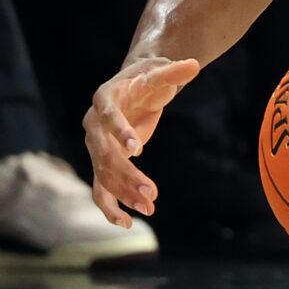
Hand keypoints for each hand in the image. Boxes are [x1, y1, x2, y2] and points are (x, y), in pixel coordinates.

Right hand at [83, 55, 200, 224]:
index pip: (108, 115)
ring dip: (123, 194)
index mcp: (104, 98)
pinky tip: (126, 223)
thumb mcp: (161, 72)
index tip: (138, 147)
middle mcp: (93, 124)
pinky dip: (110, 207)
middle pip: (105, 154)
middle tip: (151, 193)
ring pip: (103, 175)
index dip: (120, 130)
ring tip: (149, 208)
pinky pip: (100, 188)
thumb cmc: (147, 78)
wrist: (133, 88)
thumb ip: (175, 71)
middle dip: (127, 175)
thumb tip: (195, 65)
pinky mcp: (102, 162)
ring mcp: (95, 146)